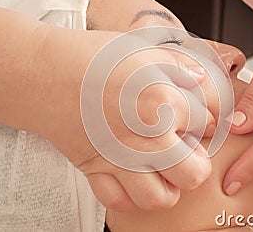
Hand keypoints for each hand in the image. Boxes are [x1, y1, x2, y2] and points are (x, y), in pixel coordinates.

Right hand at [33, 27, 215, 210]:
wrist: (44, 71)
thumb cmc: (93, 57)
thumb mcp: (145, 50)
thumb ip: (180, 67)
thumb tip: (203, 82)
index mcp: (163, 104)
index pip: (208, 123)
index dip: (207, 118)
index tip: (200, 117)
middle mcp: (146, 139)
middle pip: (194, 174)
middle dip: (198, 163)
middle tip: (187, 149)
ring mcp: (120, 160)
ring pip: (159, 199)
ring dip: (168, 188)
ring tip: (165, 170)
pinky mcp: (94, 170)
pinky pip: (118, 202)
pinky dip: (131, 195)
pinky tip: (133, 176)